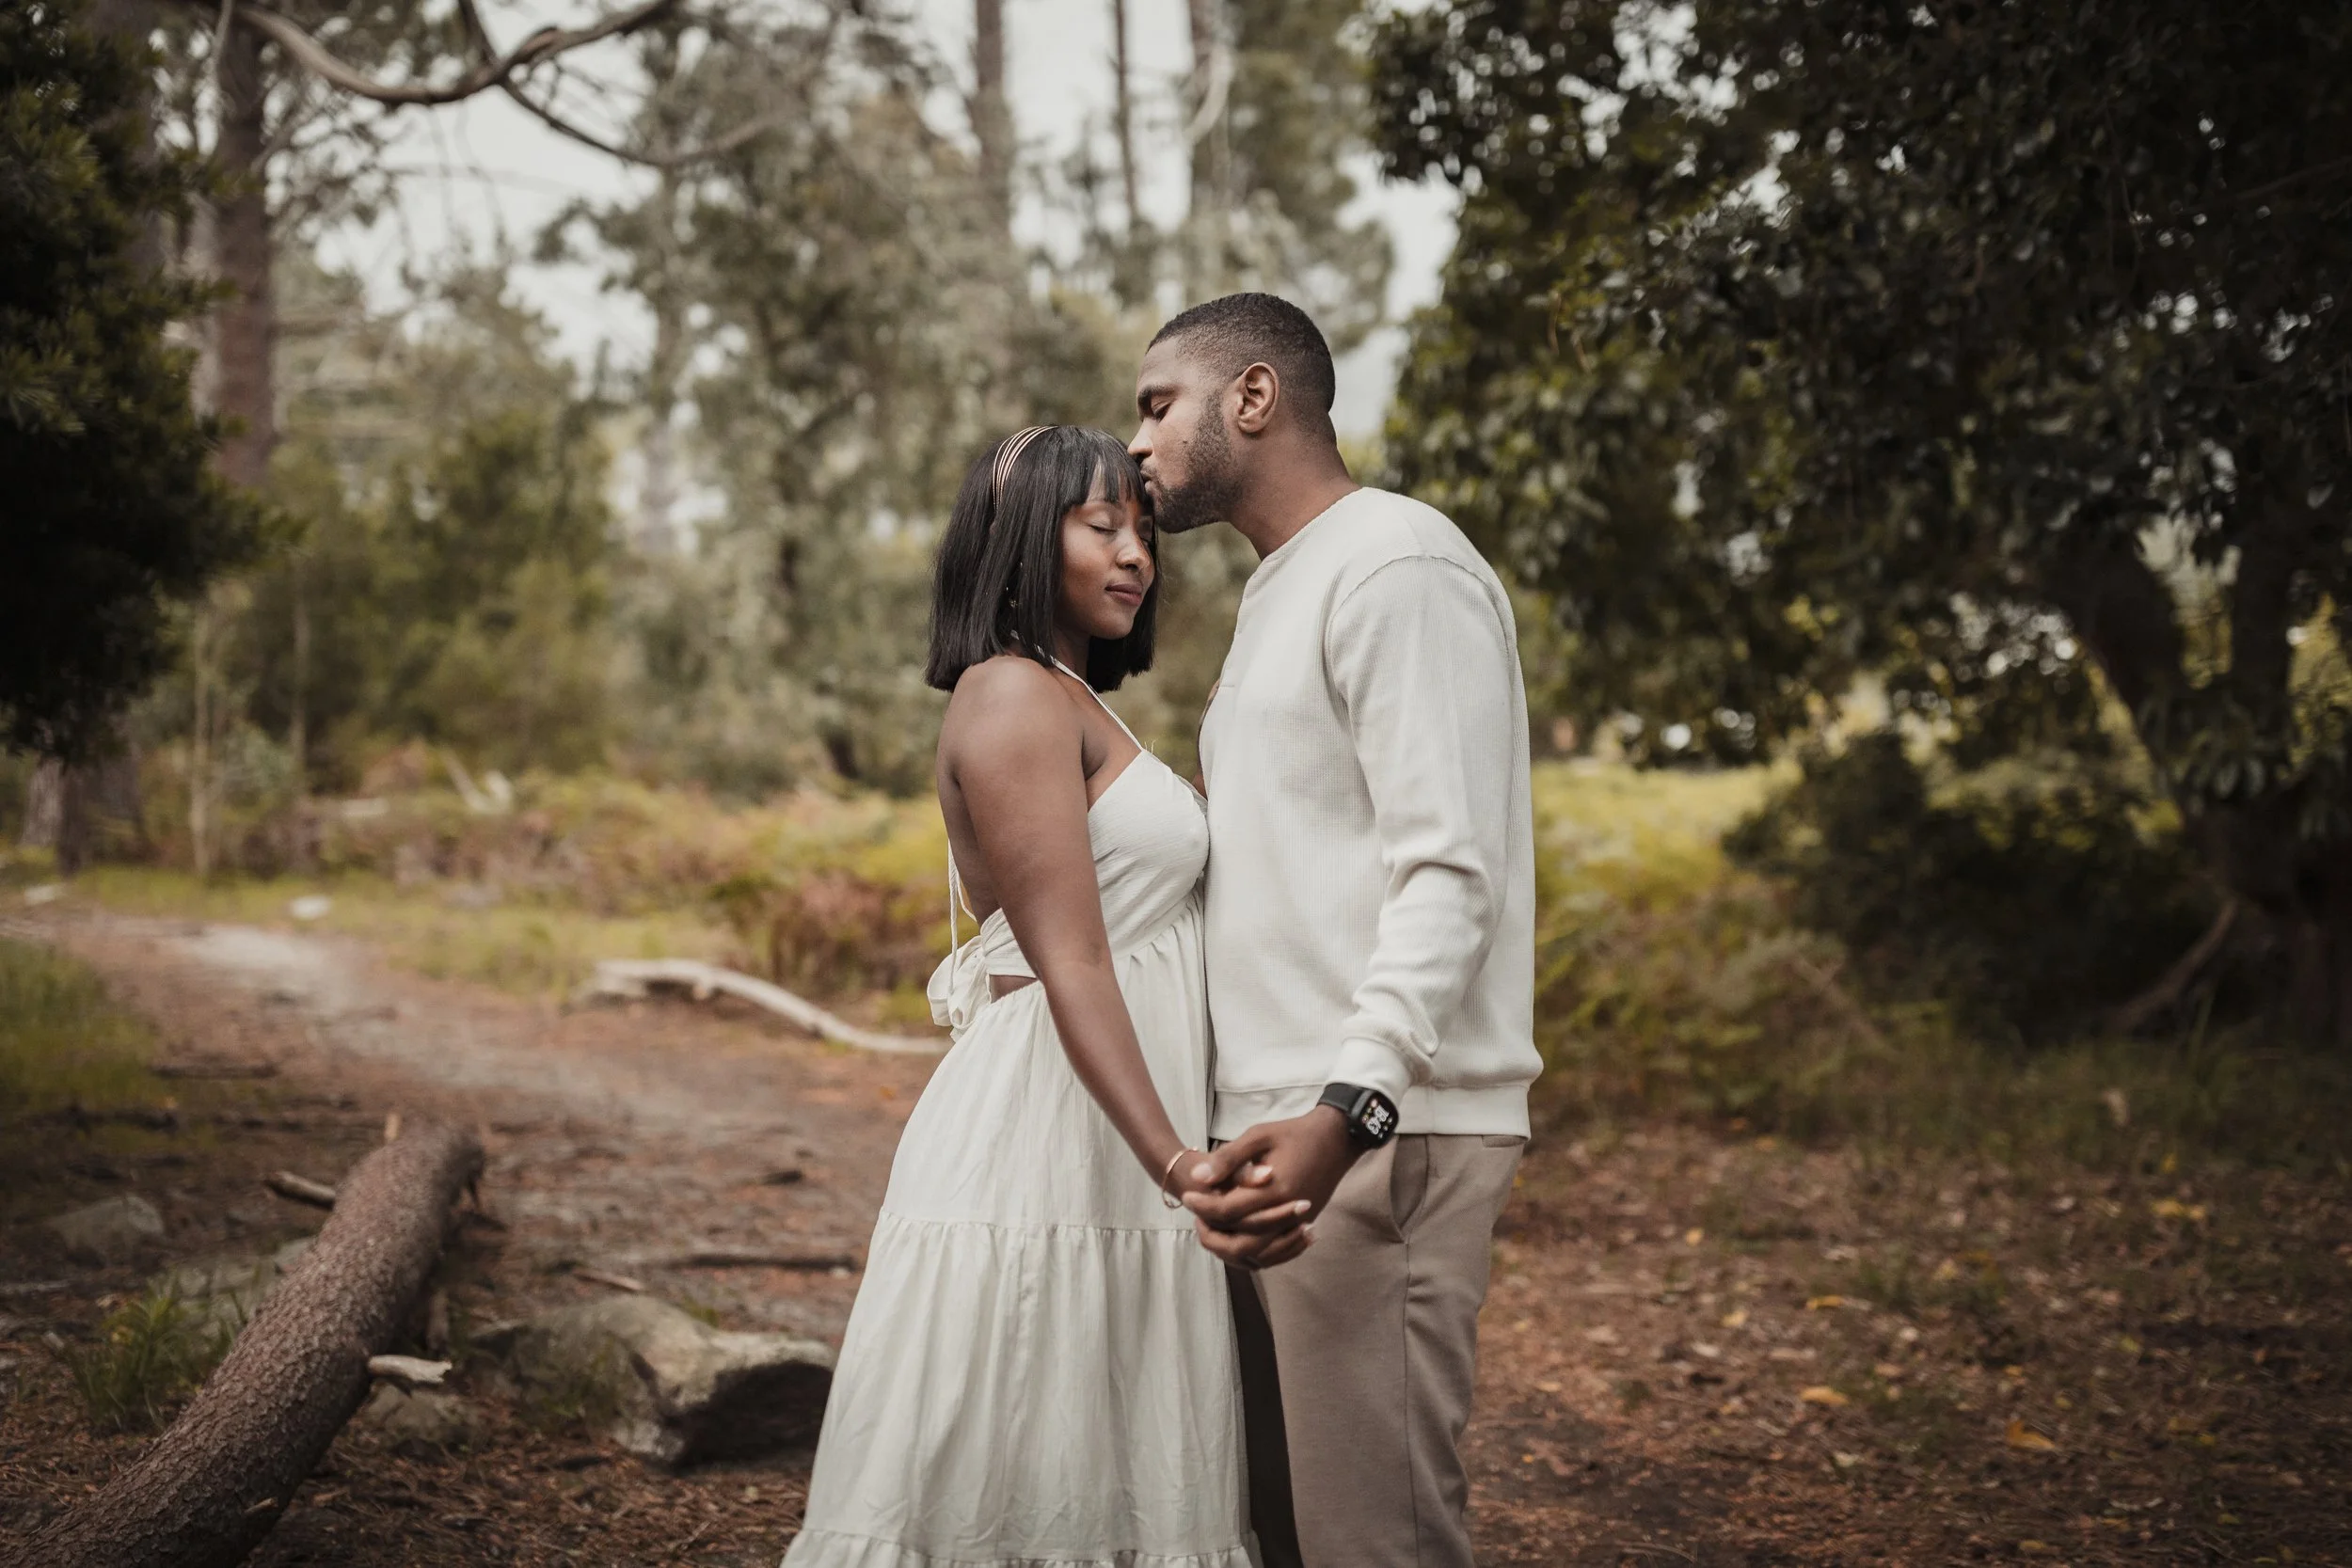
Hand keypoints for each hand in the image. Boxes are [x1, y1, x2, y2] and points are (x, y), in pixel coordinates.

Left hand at [1181, 1108, 1362, 1268]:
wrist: (1337, 1139)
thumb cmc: (1295, 1134)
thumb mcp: (1259, 1135)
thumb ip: (1228, 1158)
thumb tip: (1198, 1176)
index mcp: (1273, 1190)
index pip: (1228, 1211)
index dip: (1203, 1206)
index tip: (1187, 1195)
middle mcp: (1285, 1214)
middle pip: (1241, 1244)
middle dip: (1213, 1236)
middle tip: (1196, 1219)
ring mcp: (1296, 1224)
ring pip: (1258, 1254)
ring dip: (1230, 1249)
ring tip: (1212, 1231)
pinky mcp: (1302, 1226)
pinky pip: (1275, 1253)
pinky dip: (1254, 1253)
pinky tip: (1238, 1240)